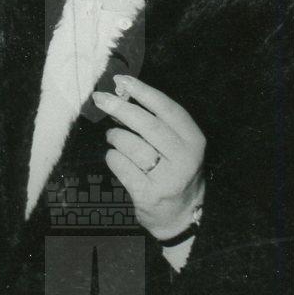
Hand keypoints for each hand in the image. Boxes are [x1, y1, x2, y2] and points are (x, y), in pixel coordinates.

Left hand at [92, 75, 205, 238]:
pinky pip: (119, 164)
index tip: (121, 80)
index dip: (143, 91)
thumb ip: (156, 123)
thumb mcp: (177, 146)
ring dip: (115, 137)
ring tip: (116, 140)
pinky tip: (118, 160)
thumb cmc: (172, 170)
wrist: (180, 215)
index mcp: (194, 140)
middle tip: (100, 98)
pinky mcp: (148, 194)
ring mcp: (168, 178)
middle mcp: (185, 158)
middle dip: (120, 108)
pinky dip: (113, 158)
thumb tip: (121, 96)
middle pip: (147, 125)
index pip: (168, 109)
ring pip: (129, 144)